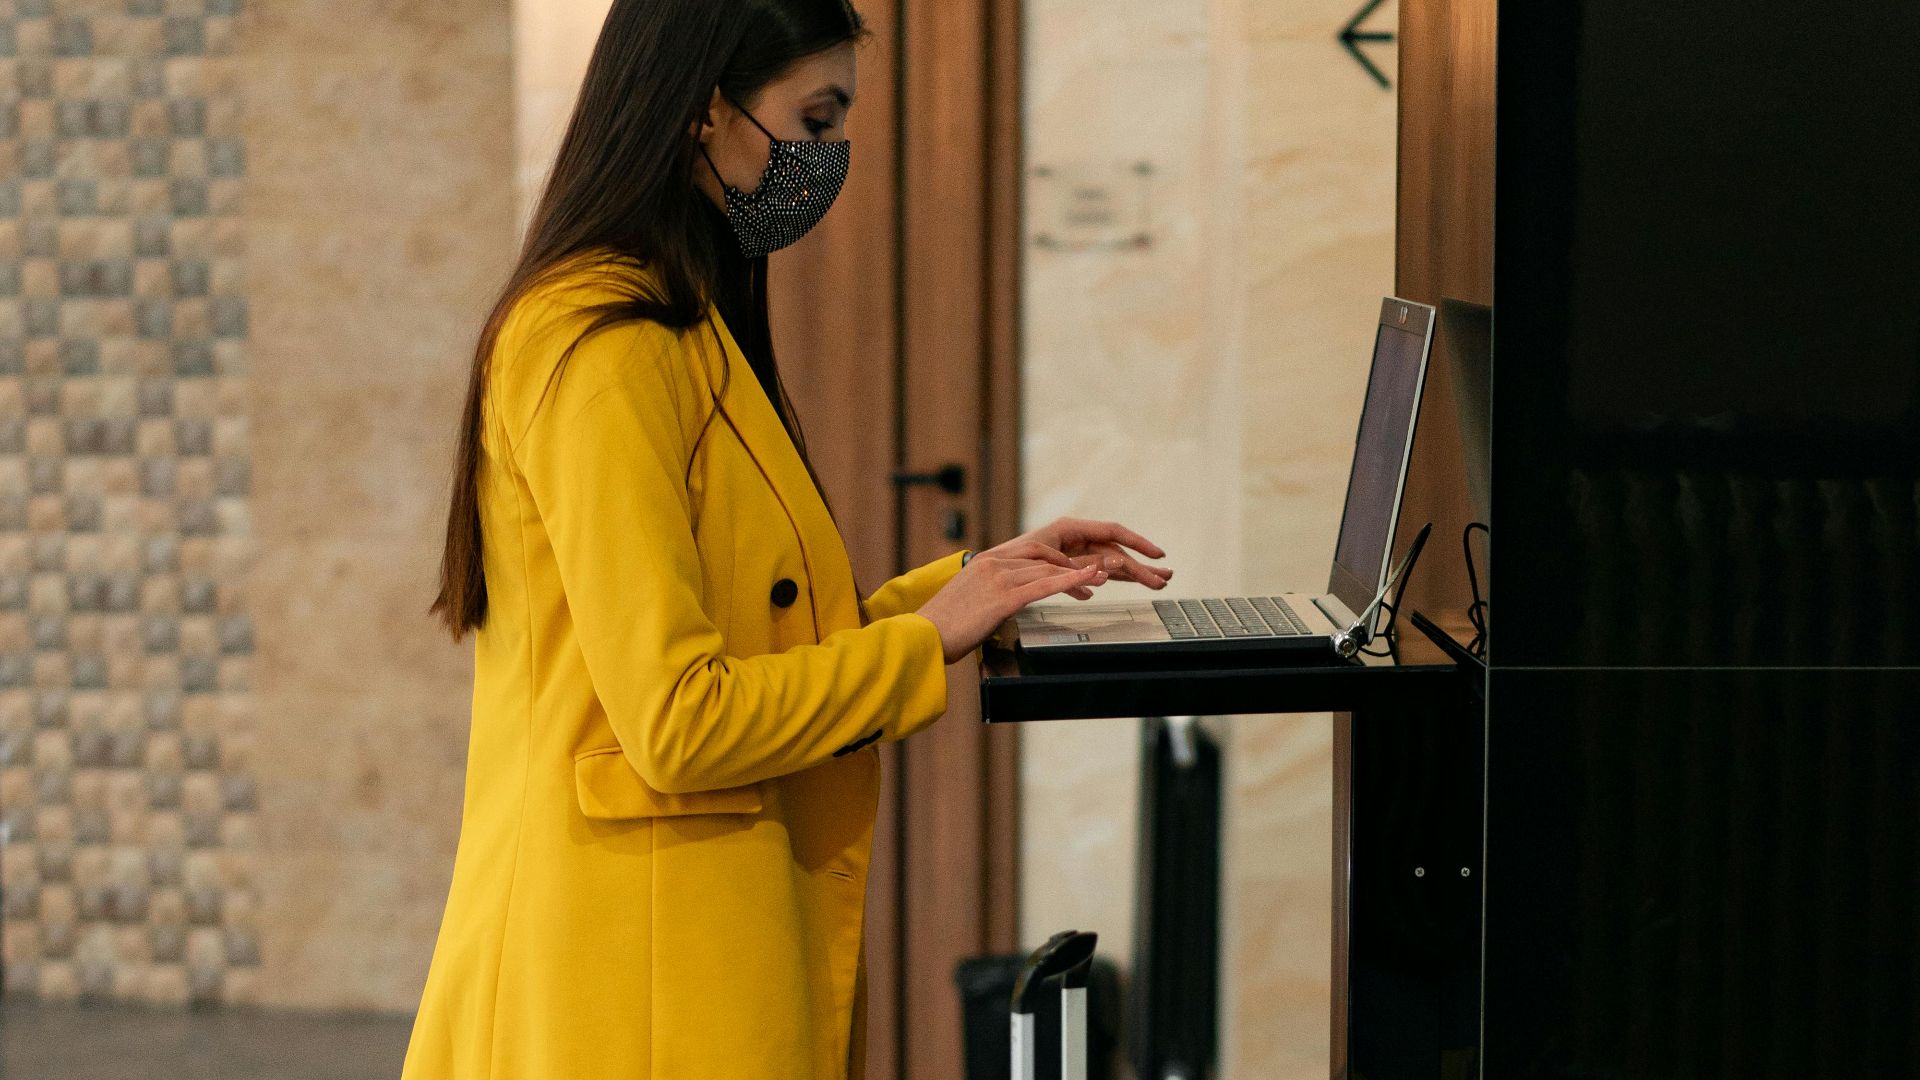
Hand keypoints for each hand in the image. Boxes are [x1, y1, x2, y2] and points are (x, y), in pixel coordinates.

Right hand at [916, 540, 1110, 663]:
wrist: (923, 636)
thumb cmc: (943, 627)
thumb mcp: (970, 601)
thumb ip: (991, 594)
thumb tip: (1005, 605)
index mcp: (985, 562)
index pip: (1031, 553)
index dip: (1059, 559)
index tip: (1078, 567)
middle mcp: (993, 563)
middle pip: (1044, 557)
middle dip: (1075, 563)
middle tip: (1099, 570)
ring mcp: (998, 578)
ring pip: (1048, 569)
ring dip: (1080, 572)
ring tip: (1105, 576)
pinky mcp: (1002, 597)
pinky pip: (1043, 586)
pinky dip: (1069, 581)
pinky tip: (1088, 581)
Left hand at [1005, 517, 1171, 599]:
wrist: (977, 589)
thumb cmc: (1005, 567)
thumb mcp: (1042, 565)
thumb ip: (1075, 566)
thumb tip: (1106, 567)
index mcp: (1067, 529)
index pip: (1112, 532)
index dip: (1138, 542)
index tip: (1158, 554)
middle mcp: (1071, 540)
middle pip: (1114, 552)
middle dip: (1140, 565)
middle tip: (1164, 579)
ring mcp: (1068, 556)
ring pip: (1106, 565)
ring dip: (1130, 575)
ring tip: (1155, 584)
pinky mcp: (1061, 572)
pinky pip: (1089, 574)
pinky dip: (1103, 581)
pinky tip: (1114, 587)